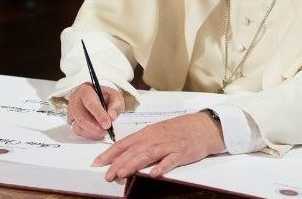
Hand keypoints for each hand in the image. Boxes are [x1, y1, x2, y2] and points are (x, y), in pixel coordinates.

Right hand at [67, 82, 124, 139]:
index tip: (107, 124)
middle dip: (95, 126)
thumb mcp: (115, 97)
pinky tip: (97, 133)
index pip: (90, 103)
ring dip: (92, 132)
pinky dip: (89, 134)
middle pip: (82, 116)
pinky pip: (78, 131)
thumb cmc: (105, 97)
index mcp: (85, 90)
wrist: (98, 99)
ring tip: (103, 131)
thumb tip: (111, 117)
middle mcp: (75, 100)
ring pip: (78, 125)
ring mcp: (71, 111)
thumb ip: (116, 105)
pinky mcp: (71, 121)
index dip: (99, 115)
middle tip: (106, 130)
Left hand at [93, 111, 224, 179]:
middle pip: (134, 150)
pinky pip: (171, 160)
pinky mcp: (183, 152)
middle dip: (118, 163)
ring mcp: (169, 145)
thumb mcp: (158, 132)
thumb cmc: (180, 130)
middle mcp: (156, 137)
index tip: (97, 163)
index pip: (125, 143)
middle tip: (107, 175)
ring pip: (148, 154)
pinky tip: (154, 173)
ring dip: (134, 164)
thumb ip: (143, 142)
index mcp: (148, 132)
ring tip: (122, 174)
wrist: (204, 126)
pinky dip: (162, 166)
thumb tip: (124, 155)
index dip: (110, 153)